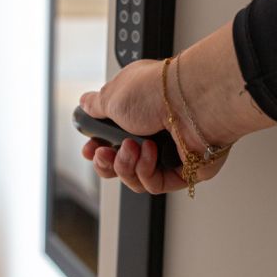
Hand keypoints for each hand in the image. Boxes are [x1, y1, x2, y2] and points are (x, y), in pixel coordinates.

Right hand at [79, 21, 274, 193]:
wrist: (190, 101)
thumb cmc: (156, 92)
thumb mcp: (112, 95)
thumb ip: (96, 105)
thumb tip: (86, 104)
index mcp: (138, 110)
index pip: (113, 138)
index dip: (98, 149)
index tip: (90, 149)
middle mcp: (155, 130)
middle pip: (122, 164)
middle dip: (107, 163)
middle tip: (105, 153)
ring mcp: (170, 151)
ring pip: (136, 178)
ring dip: (126, 165)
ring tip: (132, 147)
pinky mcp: (185, 169)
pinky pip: (156, 184)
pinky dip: (146, 170)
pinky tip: (150, 152)